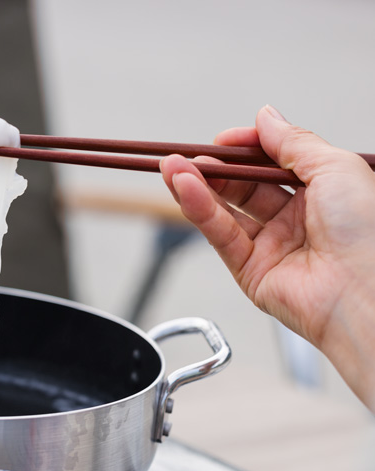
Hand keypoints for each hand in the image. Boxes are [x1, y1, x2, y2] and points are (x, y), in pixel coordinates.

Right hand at [160, 105, 374, 409]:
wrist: (363, 292)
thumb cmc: (368, 235)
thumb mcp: (335, 167)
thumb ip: (293, 142)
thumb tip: (266, 118)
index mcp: (321, 192)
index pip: (272, 164)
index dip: (247, 150)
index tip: (225, 141)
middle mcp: (295, 220)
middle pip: (244, 188)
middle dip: (215, 170)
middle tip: (191, 156)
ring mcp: (271, 246)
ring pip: (226, 212)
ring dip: (197, 188)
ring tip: (173, 168)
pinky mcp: (250, 271)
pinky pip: (221, 235)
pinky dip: (201, 210)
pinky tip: (186, 189)